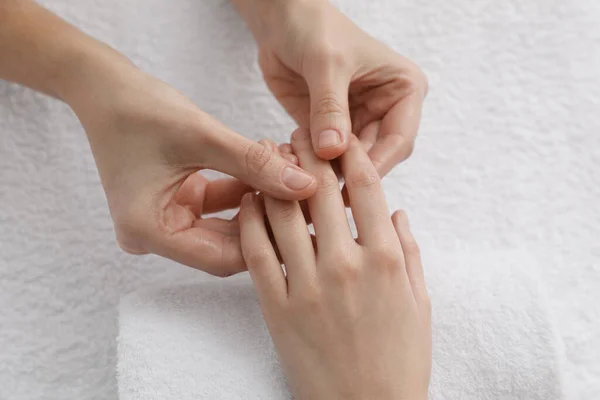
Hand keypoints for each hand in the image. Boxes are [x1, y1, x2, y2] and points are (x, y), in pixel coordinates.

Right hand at [63, 50, 316, 275]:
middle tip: (305, 192)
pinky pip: (220, 208)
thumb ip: (255, 164)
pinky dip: (245, 189)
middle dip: (268, 217)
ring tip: (291, 170)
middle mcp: (155, 237)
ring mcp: (165, 221)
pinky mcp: (176, 204)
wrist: (104, 88)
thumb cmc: (141, 109)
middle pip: (228, 245)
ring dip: (260, 200)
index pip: (224, 258)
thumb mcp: (203, 136)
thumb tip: (306, 185)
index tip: (303, 214)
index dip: (268, 237)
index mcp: (149, 233)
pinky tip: (270, 164)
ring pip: (228, 226)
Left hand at [234, 0, 427, 174]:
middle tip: (322, 188)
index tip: (351, 182)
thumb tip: (333, 151)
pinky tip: (292, 165)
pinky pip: (325, 159)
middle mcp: (386, 111)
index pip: (400, 139)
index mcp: (404, 91)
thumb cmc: (315, 29)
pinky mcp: (330, 131)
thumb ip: (330, 107)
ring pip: (350, 164)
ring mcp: (357, 124)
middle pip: (377, 158)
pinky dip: (310, 165)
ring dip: (327, 172)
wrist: (282, 20)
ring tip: (302, 176)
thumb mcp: (326, 63)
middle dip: (350, 173)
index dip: (377, 163)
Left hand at [239, 128, 431, 399]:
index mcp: (387, 259)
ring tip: (267, 156)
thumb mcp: (420, 304)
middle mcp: (348, 264)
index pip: (365, 188)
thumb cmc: (400, 360)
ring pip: (284, 215)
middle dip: (307, 153)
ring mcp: (310, 285)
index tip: (339, 136)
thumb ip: (411, 253)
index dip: (349, 154)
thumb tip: (397, 212)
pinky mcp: (279, 308)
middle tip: (296, 133)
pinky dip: (250, 221)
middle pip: (320, 191)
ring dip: (274, 179)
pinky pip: (258, 254)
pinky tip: (247, 201)